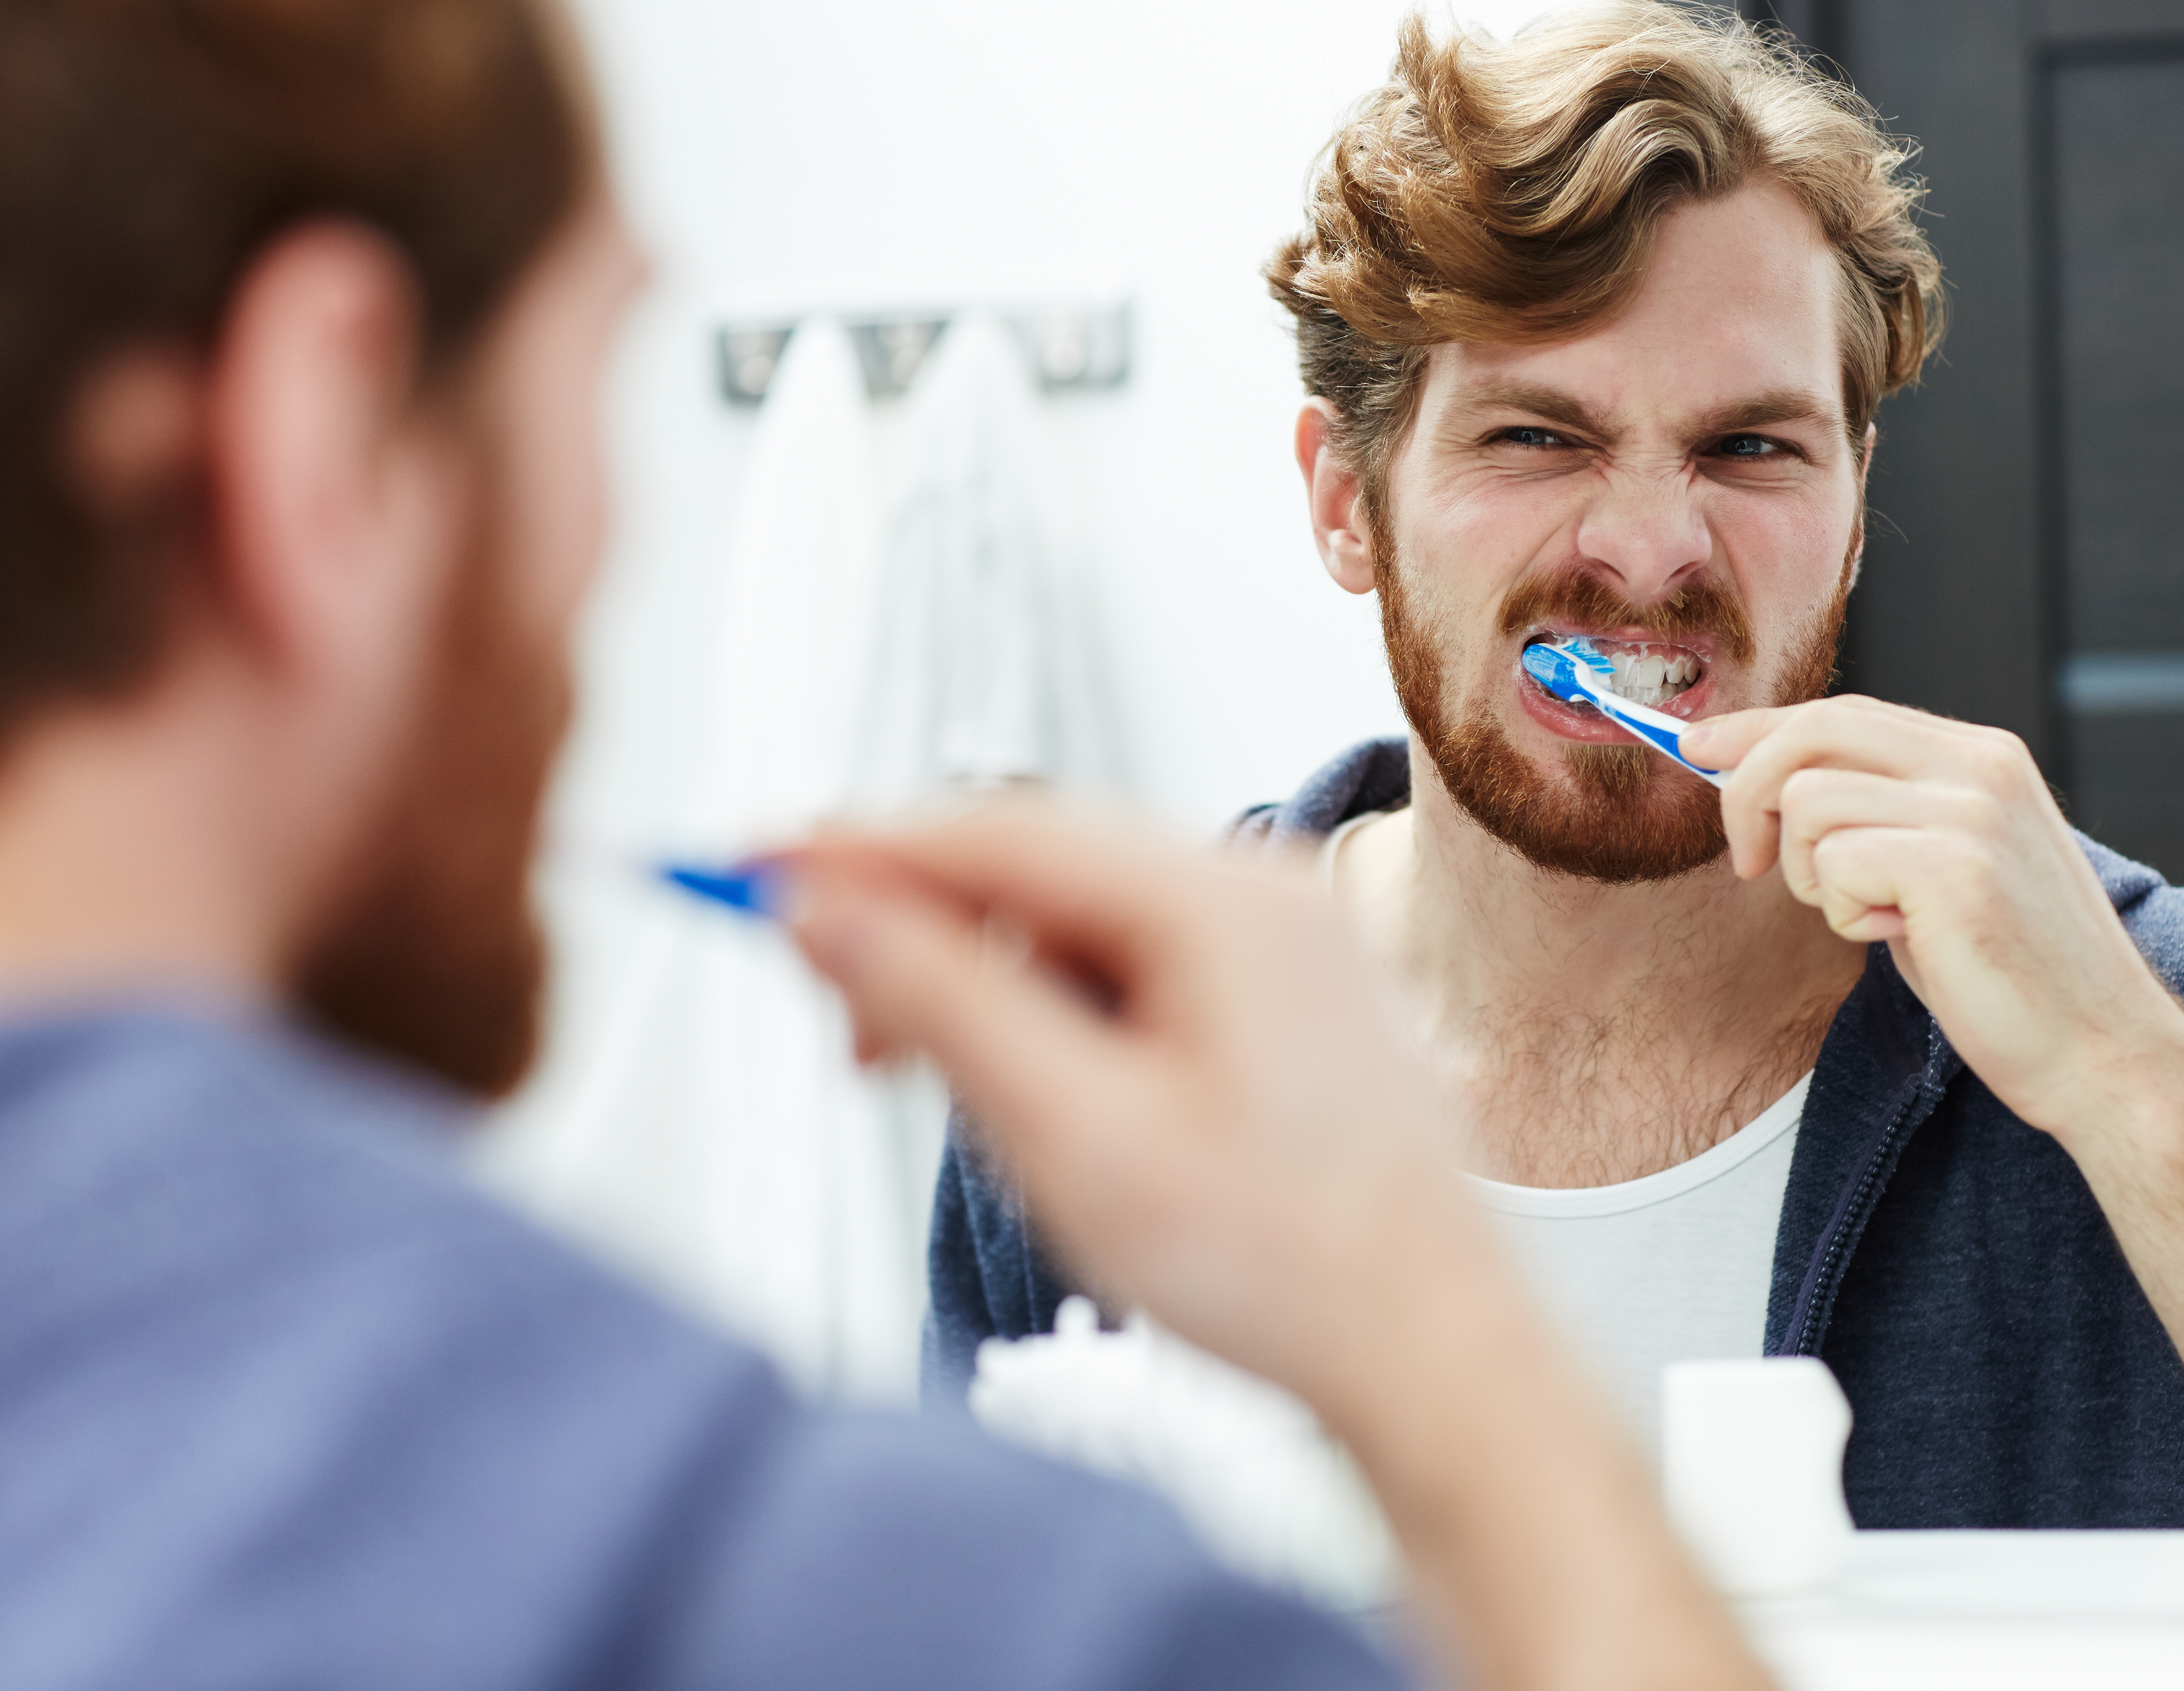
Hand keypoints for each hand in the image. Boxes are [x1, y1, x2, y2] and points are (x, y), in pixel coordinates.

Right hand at [778, 803, 1480, 1421]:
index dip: (859, 848)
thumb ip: (941, 1004)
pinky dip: (1059, 1014)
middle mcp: (1263, 894)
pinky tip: (1038, 1100)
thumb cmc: (1287, 1268)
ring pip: (1079, 923)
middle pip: (1037, 867)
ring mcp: (1282, 942)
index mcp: (1223, 904)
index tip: (753, 864)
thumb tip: (829, 910)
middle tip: (841, 1029)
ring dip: (989, 987)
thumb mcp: (1073, 1136)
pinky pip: (1135, 966)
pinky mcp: (1282, 997)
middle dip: (920, 933)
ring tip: (947, 1096)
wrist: (1429, 1352)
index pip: (995, 831)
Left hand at [1680, 695, 2183, 1143]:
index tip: (1699, 749)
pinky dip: (1845, 914)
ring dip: (1813, 876)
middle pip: (1813, 731)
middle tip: (1747, 862)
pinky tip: (1900, 940)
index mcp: (1982, 756)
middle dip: (1749, 791)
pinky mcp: (1953, 866)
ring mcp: (1971, 811)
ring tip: (1874, 918)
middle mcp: (1980, 765)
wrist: (2103, 1055)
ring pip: (1809, 802)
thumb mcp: (1940, 869)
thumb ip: (1876, 816)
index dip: (1758, 729)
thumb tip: (1765, 783)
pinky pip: (1835, 865)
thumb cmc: (2009, 975)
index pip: (1842, 712)